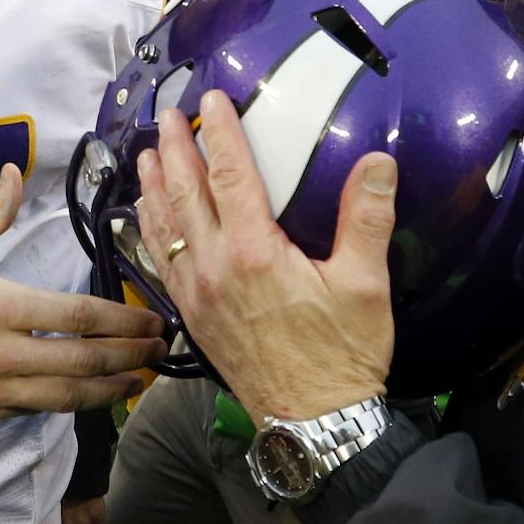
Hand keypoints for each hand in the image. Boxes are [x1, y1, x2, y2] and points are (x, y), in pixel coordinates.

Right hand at [0, 165, 167, 423]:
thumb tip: (15, 172)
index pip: (75, 318)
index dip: (120, 322)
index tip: (149, 321)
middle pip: (80, 361)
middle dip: (127, 357)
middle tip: (159, 351)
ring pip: (63, 397)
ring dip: (107, 390)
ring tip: (137, 382)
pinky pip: (33, 411)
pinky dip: (66, 404)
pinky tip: (88, 396)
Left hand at [135, 92, 395, 421]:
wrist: (311, 424)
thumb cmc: (342, 357)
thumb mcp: (366, 286)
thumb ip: (367, 220)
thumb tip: (378, 163)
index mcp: (255, 252)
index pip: (231, 175)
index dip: (221, 132)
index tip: (213, 99)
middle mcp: (215, 267)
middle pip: (185, 193)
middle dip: (177, 148)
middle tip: (171, 114)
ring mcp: (197, 293)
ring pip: (164, 227)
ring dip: (155, 185)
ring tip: (150, 154)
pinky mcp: (192, 315)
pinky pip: (160, 262)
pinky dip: (149, 231)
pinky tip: (145, 219)